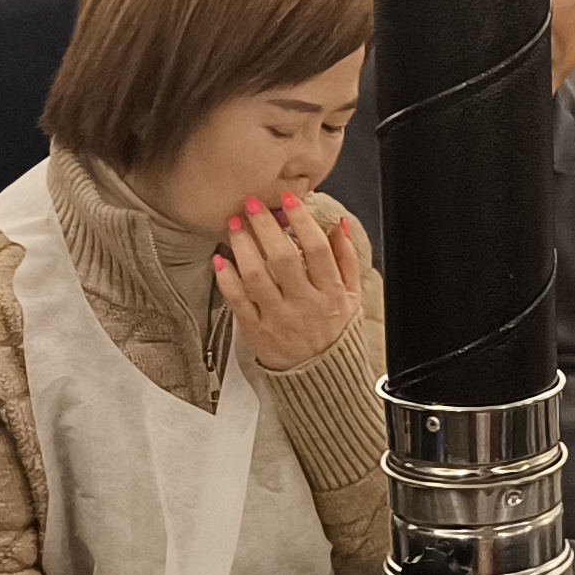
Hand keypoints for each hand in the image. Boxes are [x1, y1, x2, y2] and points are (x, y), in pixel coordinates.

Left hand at [215, 193, 367, 374]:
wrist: (319, 375)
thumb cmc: (334, 332)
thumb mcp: (352, 295)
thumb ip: (346, 259)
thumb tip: (339, 226)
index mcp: (331, 293)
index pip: (318, 250)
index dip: (302, 220)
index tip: (289, 200)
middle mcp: (305, 305)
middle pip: (283, 258)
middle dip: (265, 226)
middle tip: (252, 204)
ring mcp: (279, 318)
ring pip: (256, 277)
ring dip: (242, 246)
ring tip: (235, 224)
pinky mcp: (257, 330)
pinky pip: (238, 301)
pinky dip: (226, 278)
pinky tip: (221, 259)